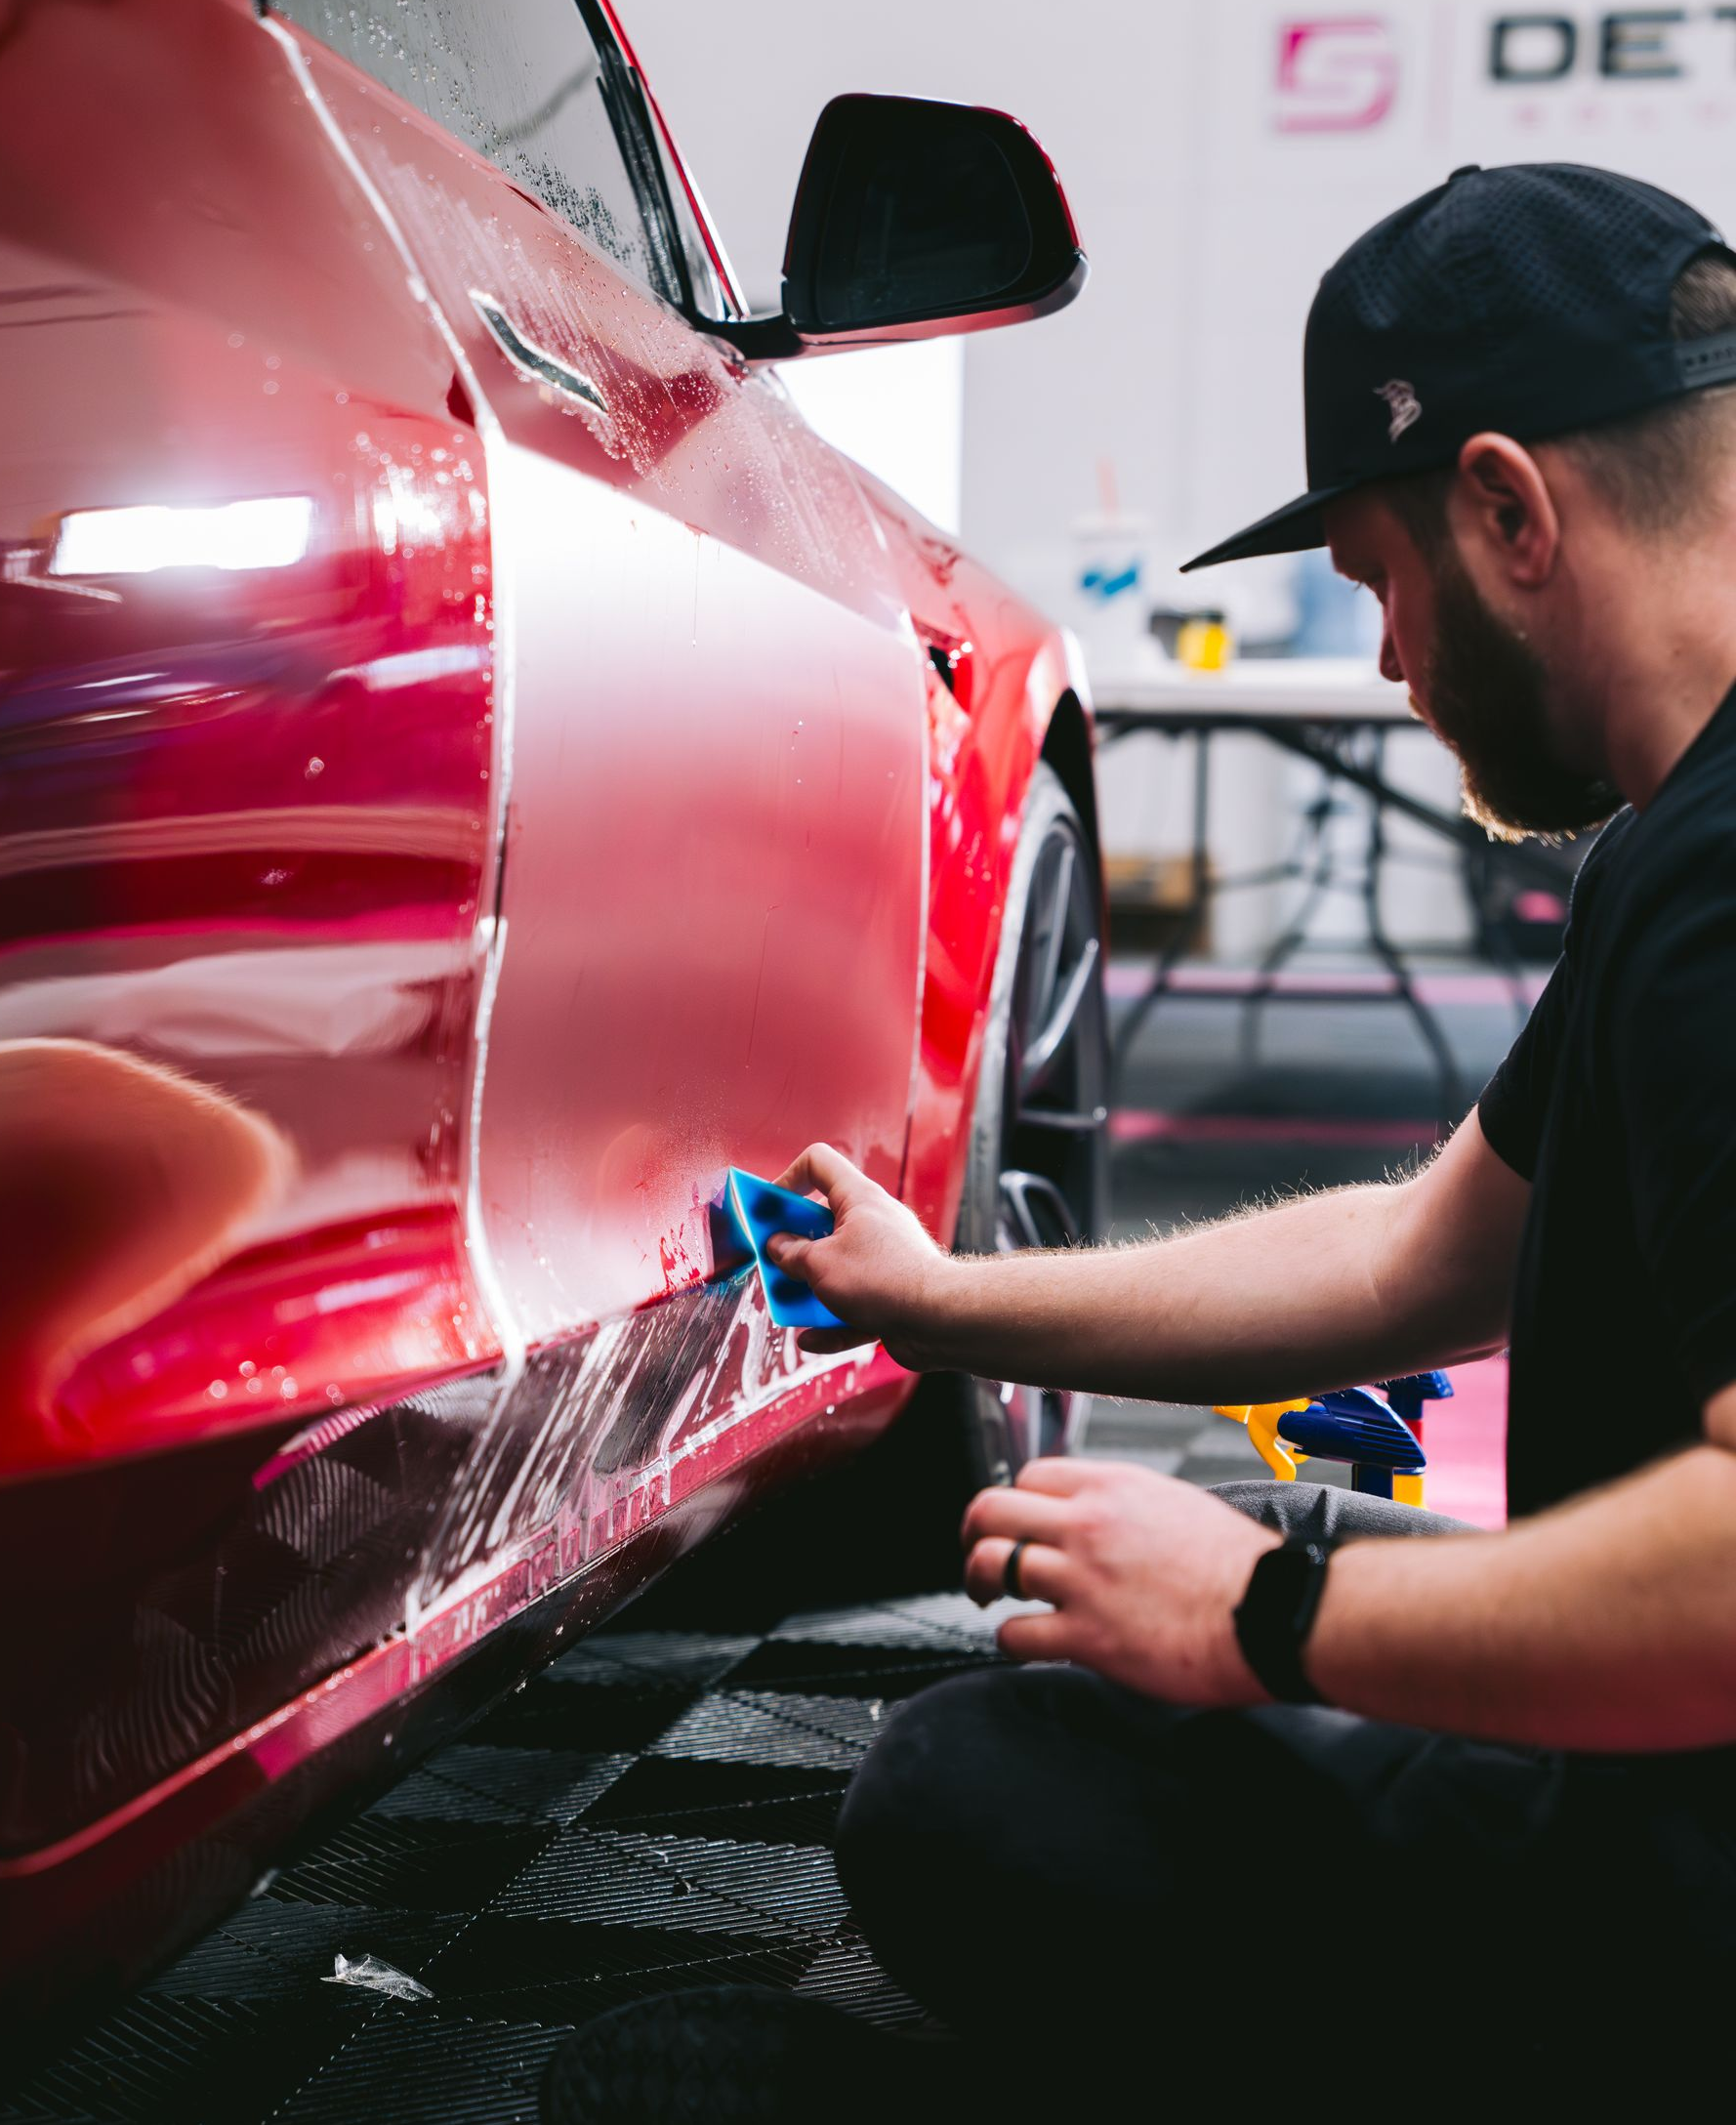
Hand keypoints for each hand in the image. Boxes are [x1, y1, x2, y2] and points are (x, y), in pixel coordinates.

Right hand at [764, 1142, 954, 1362]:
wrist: (940, 1321)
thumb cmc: (886, 1280)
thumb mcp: (820, 1264)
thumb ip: (791, 1254)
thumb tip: (778, 1247)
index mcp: (858, 1199)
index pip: (817, 1164)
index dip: (787, 1179)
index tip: (768, 1210)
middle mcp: (873, 1223)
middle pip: (822, 1223)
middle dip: (793, 1247)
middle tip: (773, 1263)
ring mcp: (884, 1260)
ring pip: (836, 1269)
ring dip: (809, 1289)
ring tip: (788, 1306)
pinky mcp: (891, 1295)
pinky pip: (853, 1306)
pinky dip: (831, 1321)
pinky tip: (811, 1339)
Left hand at [960, 1459, 1280, 1705]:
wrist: (1274, 1613)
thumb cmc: (1244, 1567)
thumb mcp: (1180, 1505)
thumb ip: (1130, 1507)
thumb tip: (1108, 1520)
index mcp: (1114, 1486)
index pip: (1031, 1475)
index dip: (1020, 1500)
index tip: (1022, 1520)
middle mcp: (1088, 1524)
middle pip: (991, 1509)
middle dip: (976, 1532)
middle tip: (981, 1551)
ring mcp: (1082, 1580)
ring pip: (990, 1564)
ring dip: (981, 1581)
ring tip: (989, 1595)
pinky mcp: (1087, 1635)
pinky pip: (1015, 1633)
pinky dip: (1012, 1639)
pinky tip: (1029, 1641)